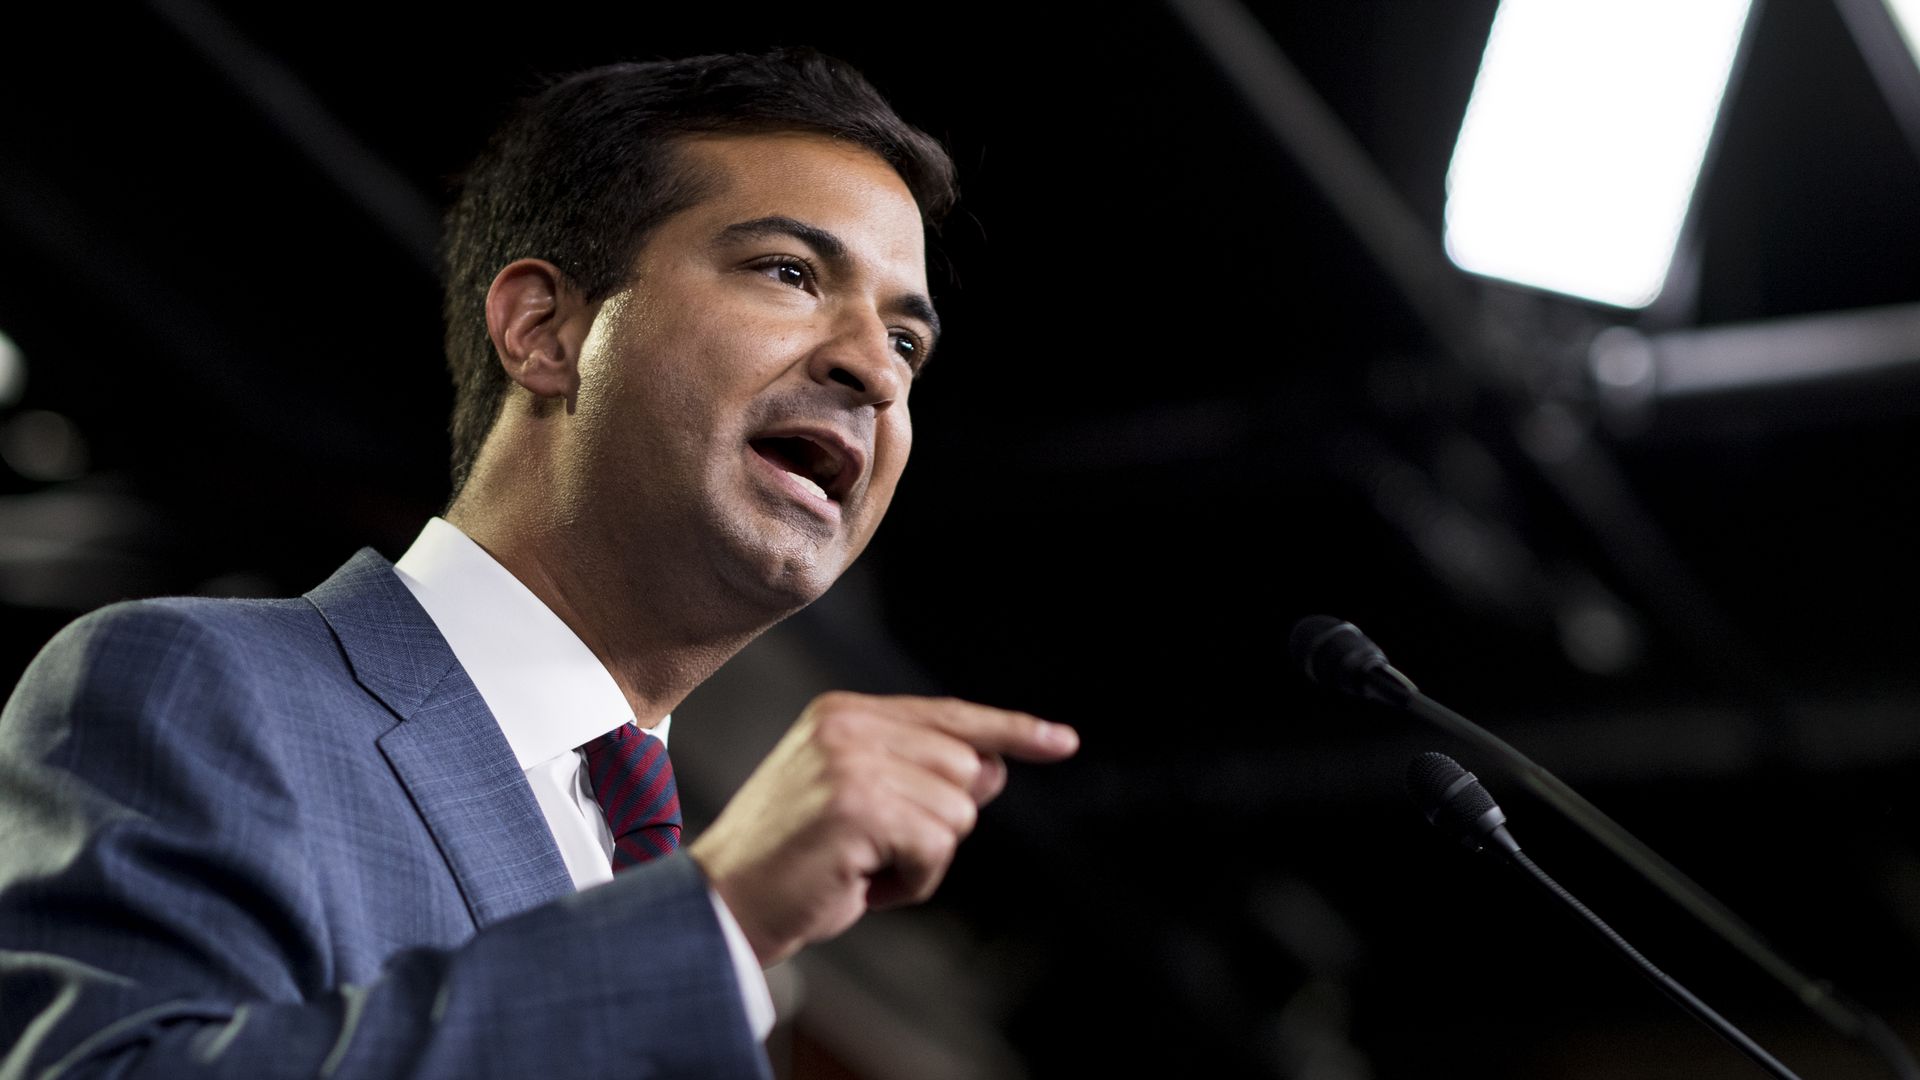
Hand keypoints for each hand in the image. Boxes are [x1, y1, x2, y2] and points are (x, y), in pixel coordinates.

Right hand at [686, 692, 1077, 966]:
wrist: (723, 904)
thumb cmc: (792, 862)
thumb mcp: (860, 802)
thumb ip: (921, 775)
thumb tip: (996, 769)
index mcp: (844, 712)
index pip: (949, 714)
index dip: (1011, 730)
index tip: (1061, 741)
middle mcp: (848, 725)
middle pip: (965, 769)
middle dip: (939, 824)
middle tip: (877, 851)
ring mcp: (853, 761)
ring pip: (957, 813)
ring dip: (922, 859)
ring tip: (862, 866)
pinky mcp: (859, 805)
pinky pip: (936, 848)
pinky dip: (911, 882)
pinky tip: (861, 883)